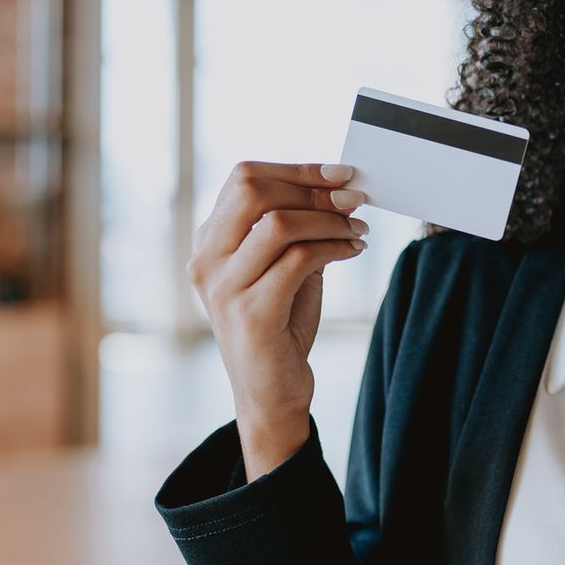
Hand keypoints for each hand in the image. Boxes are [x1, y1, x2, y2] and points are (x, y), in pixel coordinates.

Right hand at [189, 161, 369, 476]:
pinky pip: (297, 260)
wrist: (271, 395)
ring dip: (329, 220)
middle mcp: (206, 261)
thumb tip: (338, 189)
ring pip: (279, 223)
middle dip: (313, 187)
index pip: (244, 178)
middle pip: (253, 189)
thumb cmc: (280, 328)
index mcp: (209, 243)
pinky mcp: (250, 315)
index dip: (297, 169)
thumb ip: (298, 230)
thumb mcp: (285, 268)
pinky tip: (353, 251)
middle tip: (353, 198)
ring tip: (357, 231)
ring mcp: (224, 289)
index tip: (340, 174)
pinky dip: (333, 247)